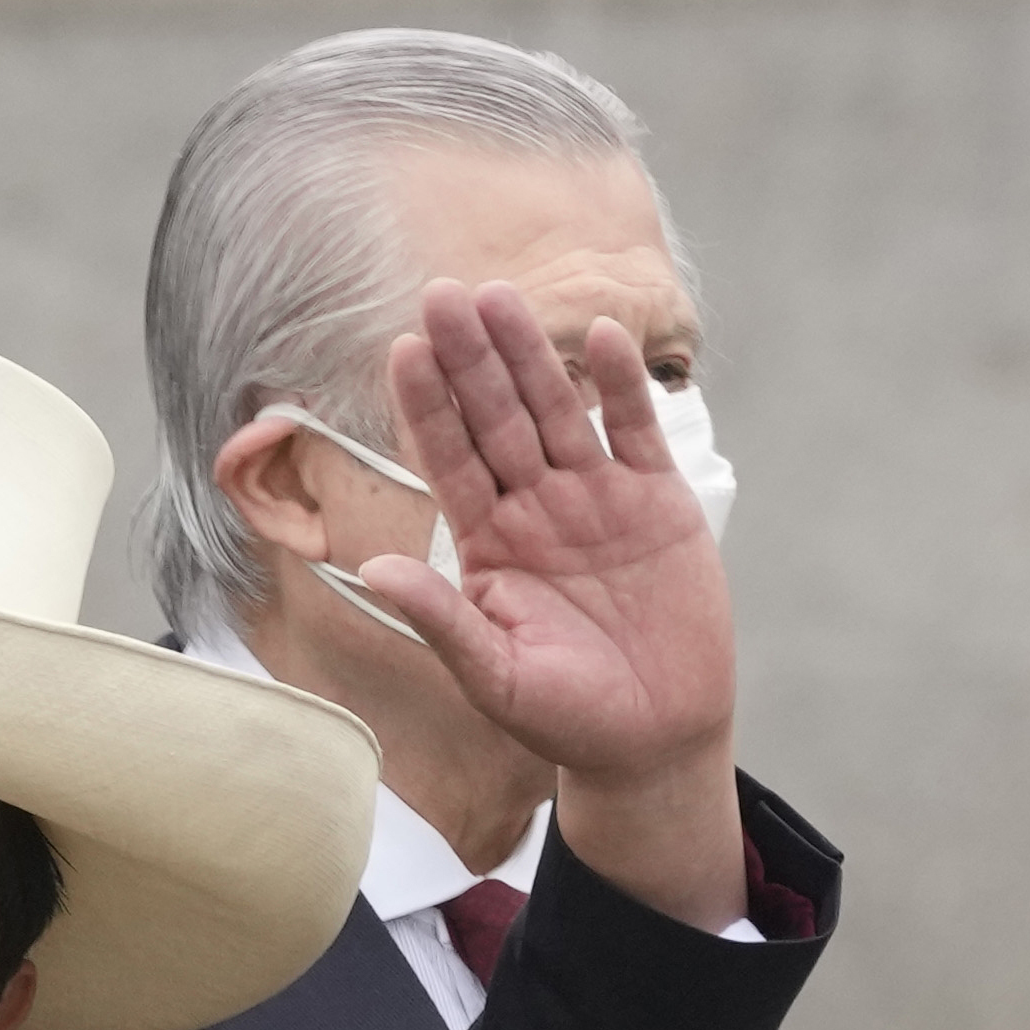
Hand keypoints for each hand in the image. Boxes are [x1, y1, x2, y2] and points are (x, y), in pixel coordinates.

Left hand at [360, 280, 744, 924]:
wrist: (651, 737)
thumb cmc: (561, 715)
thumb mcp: (490, 673)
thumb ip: (438, 616)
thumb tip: (371, 569)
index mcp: (486, 545)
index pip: (447, 459)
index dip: (427, 405)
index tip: (402, 349)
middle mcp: (534, 510)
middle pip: (495, 419)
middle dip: (470, 358)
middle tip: (443, 292)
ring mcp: (595, 500)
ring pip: (555, 412)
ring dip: (531, 355)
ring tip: (502, 297)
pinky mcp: (658, 504)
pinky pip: (633, 433)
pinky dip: (621, 388)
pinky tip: (601, 337)